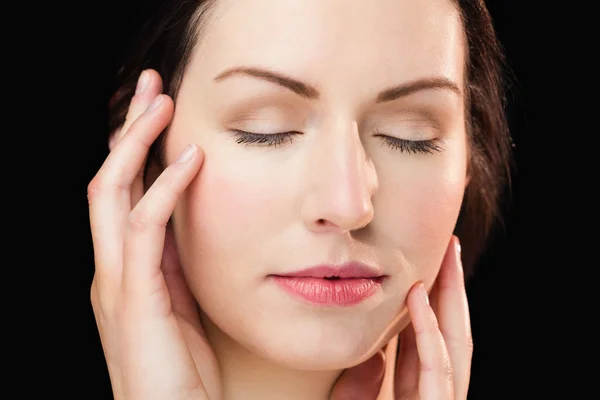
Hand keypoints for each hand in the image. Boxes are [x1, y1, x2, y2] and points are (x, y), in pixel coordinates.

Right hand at [89, 70, 220, 399]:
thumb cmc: (180, 370)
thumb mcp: (181, 304)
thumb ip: (175, 265)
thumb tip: (187, 225)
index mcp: (126, 267)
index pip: (123, 193)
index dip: (137, 149)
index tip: (160, 113)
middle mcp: (111, 266)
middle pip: (109, 180)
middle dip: (128, 131)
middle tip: (151, 88)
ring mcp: (116, 280)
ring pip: (113, 194)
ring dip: (137, 144)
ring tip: (162, 104)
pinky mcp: (133, 298)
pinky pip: (143, 230)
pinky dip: (164, 190)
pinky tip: (189, 161)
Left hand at [331, 236, 472, 398]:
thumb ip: (362, 387)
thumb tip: (375, 356)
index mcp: (420, 395)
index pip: (430, 342)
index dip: (432, 303)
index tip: (424, 269)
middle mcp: (438, 394)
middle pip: (451, 334)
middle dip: (452, 290)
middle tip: (450, 247)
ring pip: (455, 343)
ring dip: (450, 297)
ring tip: (448, 256)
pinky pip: (436, 366)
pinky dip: (428, 329)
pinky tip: (419, 294)